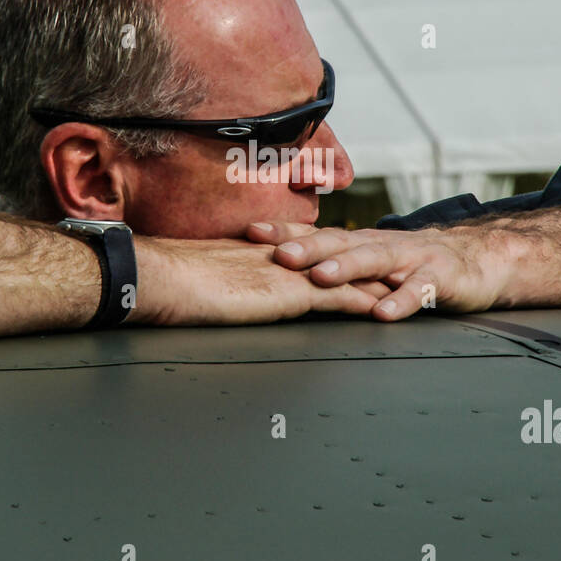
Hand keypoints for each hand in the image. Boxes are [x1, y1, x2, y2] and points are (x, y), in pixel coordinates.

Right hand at [129, 235, 392, 325]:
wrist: (160, 278)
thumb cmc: (164, 283)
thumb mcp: (193, 279)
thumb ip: (208, 281)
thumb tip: (200, 290)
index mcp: (253, 251)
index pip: (301, 251)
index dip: (326, 254)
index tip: (347, 258)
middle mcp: (276, 257)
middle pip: (331, 257)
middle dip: (360, 262)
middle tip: (389, 265)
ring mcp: (286, 274)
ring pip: (342, 276)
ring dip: (371, 282)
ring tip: (400, 287)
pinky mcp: (290, 294)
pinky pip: (338, 299)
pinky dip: (363, 303)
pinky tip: (382, 310)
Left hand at [246, 222, 501, 321]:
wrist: (482, 257)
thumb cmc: (418, 261)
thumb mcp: (374, 261)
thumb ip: (340, 263)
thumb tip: (286, 271)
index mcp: (362, 242)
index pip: (318, 233)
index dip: (285, 232)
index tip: (250, 232)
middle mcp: (382, 245)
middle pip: (341, 242)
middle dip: (308, 247)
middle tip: (278, 255)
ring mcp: (412, 260)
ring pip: (375, 261)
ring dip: (347, 268)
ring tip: (321, 277)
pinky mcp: (440, 279)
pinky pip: (419, 291)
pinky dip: (401, 301)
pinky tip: (383, 314)